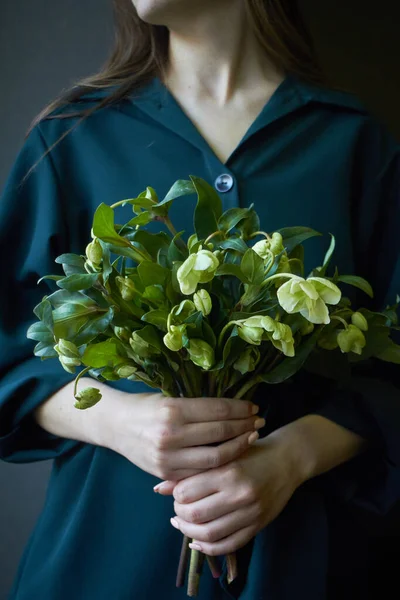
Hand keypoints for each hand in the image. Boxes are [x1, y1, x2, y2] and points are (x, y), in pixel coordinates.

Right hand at [108, 391, 264, 480]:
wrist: (114, 425)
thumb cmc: (144, 406)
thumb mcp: (168, 398)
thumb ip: (196, 406)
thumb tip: (232, 407)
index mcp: (173, 410)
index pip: (217, 410)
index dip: (240, 409)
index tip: (254, 407)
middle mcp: (171, 435)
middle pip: (220, 433)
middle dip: (244, 426)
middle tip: (260, 421)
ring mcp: (168, 458)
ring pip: (215, 457)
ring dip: (238, 446)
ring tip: (251, 437)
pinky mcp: (166, 473)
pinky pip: (201, 472)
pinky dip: (220, 464)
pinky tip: (232, 455)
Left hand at [155, 431, 303, 554]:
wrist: (287, 460)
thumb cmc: (251, 452)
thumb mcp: (223, 454)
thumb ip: (193, 471)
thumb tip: (159, 488)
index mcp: (227, 471)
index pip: (186, 491)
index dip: (176, 495)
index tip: (177, 492)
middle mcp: (238, 493)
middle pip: (194, 515)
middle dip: (180, 514)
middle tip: (179, 509)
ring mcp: (250, 512)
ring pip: (209, 534)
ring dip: (189, 533)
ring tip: (184, 525)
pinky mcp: (257, 526)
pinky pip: (228, 545)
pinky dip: (208, 547)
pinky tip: (198, 541)